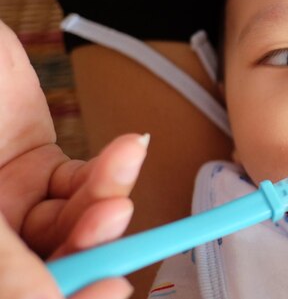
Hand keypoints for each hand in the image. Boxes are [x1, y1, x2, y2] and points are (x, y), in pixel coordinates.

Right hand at [0, 20, 147, 296]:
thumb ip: (5, 263)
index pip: (23, 290)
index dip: (70, 296)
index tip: (113, 290)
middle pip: (57, 262)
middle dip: (93, 248)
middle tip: (117, 223)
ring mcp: (12, 204)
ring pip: (77, 223)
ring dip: (106, 202)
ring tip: (119, 182)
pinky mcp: (39, 165)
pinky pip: (84, 182)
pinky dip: (110, 172)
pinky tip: (127, 152)